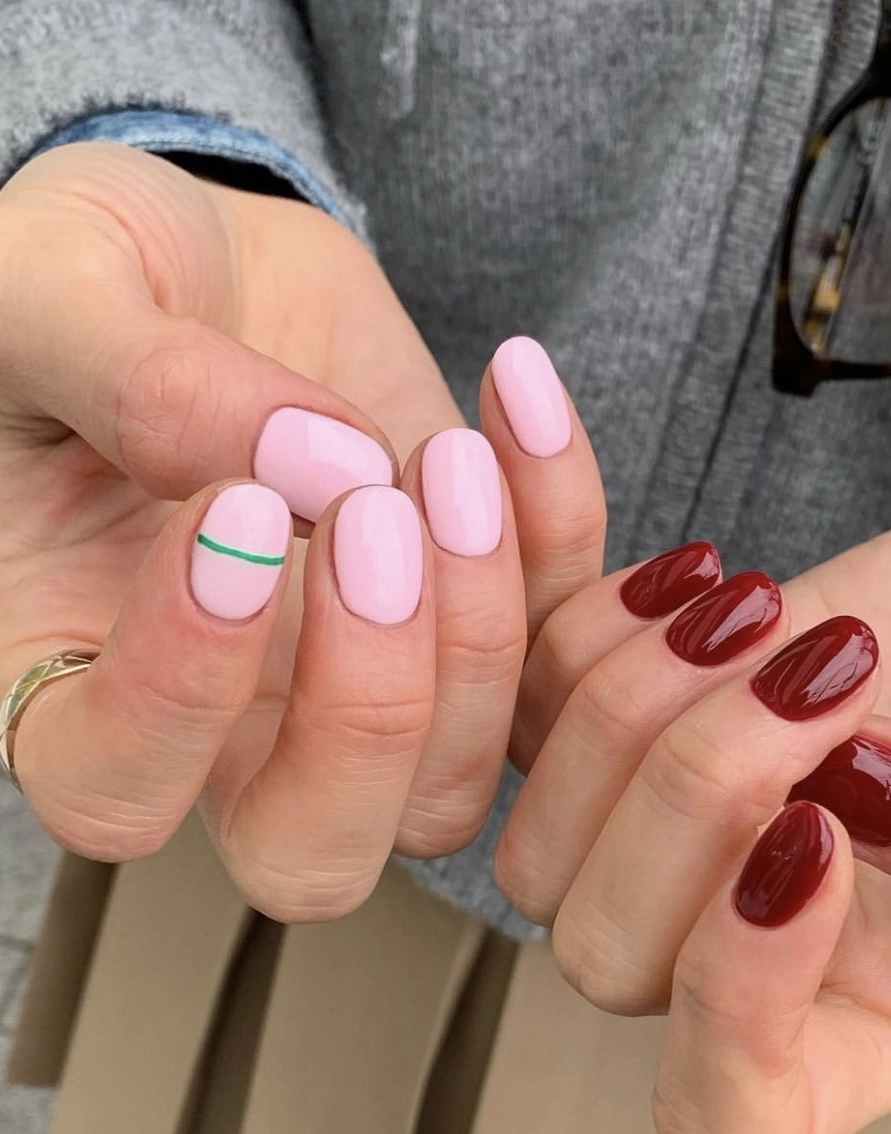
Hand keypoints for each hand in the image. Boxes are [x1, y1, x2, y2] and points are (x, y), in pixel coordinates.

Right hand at [0, 142, 605, 918]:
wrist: (200, 256)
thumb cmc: (80, 282)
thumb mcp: (55, 292)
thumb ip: (145, 386)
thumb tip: (310, 466)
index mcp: (67, 671)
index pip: (114, 791)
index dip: (182, 689)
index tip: (235, 513)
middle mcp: (218, 721)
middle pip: (313, 851)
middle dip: (372, 708)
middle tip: (371, 517)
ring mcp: (355, 684)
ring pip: (455, 779)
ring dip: (485, 625)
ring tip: (449, 456)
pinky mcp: (462, 617)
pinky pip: (557, 644)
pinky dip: (567, 527)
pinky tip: (515, 396)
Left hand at [497, 501, 890, 1133]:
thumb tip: (863, 790)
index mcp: (840, 1033)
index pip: (725, 1103)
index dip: (737, 997)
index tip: (817, 838)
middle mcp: (716, 956)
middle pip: (605, 953)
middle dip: (697, 794)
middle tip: (820, 684)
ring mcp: (639, 851)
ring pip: (538, 841)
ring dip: (638, 707)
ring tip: (769, 617)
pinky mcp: (596, 737)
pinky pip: (523, 703)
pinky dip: (596, 630)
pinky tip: (700, 579)